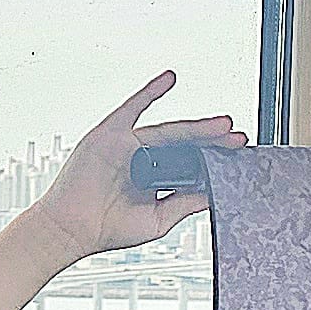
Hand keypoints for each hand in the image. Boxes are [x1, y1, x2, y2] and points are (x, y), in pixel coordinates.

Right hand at [25, 71, 243, 260]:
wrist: (72, 230)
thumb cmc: (107, 229)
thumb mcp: (158, 219)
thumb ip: (186, 203)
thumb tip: (216, 192)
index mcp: (154, 180)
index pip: (190, 164)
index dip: (214, 159)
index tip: (238, 156)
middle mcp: (143, 160)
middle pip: (185, 146)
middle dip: (213, 142)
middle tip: (238, 138)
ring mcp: (127, 146)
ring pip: (169, 132)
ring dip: (197, 127)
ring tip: (223, 125)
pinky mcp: (111, 135)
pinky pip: (133, 108)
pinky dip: (150, 92)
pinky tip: (170, 79)